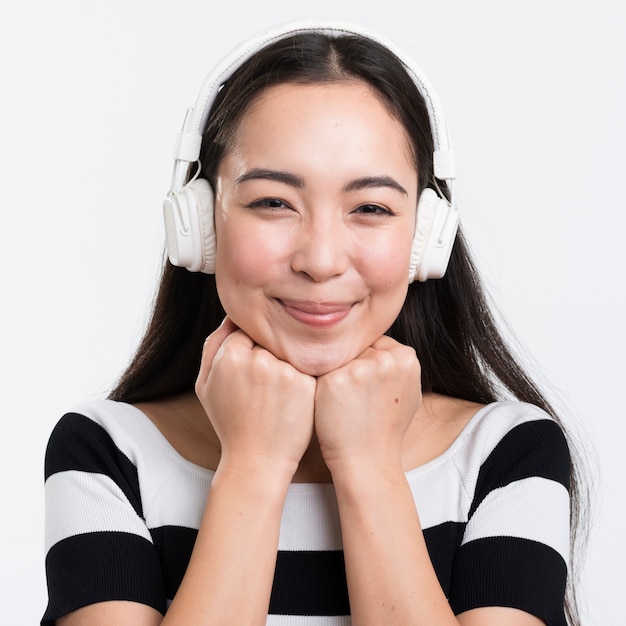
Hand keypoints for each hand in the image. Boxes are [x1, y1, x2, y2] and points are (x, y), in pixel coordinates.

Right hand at [195, 318, 315, 478]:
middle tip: (266, 382)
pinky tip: (293, 397)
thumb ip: (213, 345)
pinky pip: (306, 365)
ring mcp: (283, 371)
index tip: (252, 367)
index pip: (245, 329)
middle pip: (269, 337)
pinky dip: (302, 376)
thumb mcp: (206, 384)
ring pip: (288, 350)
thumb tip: (232, 315)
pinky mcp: (305, 383)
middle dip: (269, 352)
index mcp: (230, 355)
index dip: (250, 347)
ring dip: (286, 362)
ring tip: (278, 392)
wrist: (256, 459)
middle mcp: (257, 359)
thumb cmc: (230, 421)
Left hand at [314, 335, 421, 472]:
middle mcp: (385, 360)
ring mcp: (359, 369)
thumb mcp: (408, 392)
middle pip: (356, 347)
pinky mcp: (333, 380)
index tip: (363, 382)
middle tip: (352, 393)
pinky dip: (320, 383)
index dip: (365, 361)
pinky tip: (327, 401)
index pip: (375, 342)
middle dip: (350, 364)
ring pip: (337, 356)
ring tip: (342, 399)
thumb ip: (398, 365)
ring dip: (334, 372)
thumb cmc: (385, 428)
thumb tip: (384, 345)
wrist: (367, 461)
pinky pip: (320, 369)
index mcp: (407, 358)